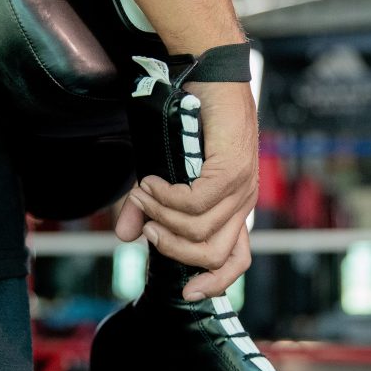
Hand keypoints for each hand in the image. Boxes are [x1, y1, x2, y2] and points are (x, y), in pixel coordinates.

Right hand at [115, 81, 258, 299]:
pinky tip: (151, 184)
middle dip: (172, 249)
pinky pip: (195, 203)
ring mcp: (241, 187)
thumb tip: (127, 237)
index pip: (236, 261)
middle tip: (146, 227)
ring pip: (199, 231)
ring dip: (161, 217)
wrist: (209, 78)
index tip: (187, 292)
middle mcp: (243, 203)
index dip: (215, 283)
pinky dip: (165, 198)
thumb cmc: (191, 124)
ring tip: (142, 195)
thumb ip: (149, 210)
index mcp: (234, 209)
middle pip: (213, 255)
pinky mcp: (232, 170)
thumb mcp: (165, 176)